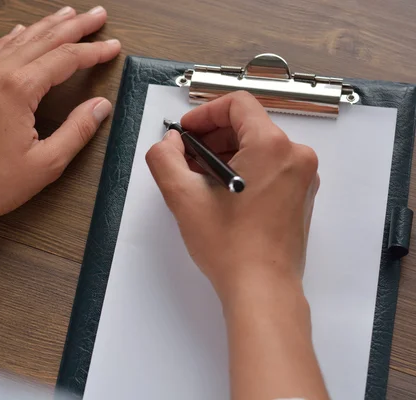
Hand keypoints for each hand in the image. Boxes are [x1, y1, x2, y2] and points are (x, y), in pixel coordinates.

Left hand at [0, 6, 119, 225]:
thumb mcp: (45, 163)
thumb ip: (76, 130)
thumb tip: (100, 107)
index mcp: (18, 89)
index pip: (65, 59)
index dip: (93, 51)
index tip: (112, 47)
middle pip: (44, 39)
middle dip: (74, 25)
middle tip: (97, 15)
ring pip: (19, 39)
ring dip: (46, 25)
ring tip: (67, 14)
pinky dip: (14, 37)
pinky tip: (21, 31)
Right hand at [145, 92, 319, 306]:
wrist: (262, 289)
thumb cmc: (231, 247)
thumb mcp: (182, 197)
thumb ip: (164, 158)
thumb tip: (168, 144)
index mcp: (272, 146)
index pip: (238, 104)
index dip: (205, 113)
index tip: (186, 132)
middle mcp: (295, 156)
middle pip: (248, 125)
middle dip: (212, 136)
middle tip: (186, 156)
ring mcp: (302, 177)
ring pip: (259, 147)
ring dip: (226, 154)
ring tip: (200, 178)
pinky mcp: (301, 196)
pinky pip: (270, 167)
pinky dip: (244, 170)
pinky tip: (221, 193)